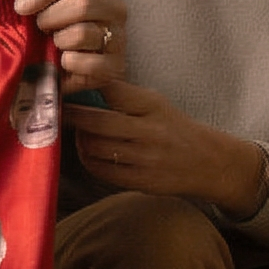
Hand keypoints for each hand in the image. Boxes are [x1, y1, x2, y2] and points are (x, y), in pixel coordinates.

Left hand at [12, 0, 126, 89]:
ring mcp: (120, 37)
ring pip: (83, 33)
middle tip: (40, 28)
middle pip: (83, 3)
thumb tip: (22, 1)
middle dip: (51, 18)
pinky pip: (87, 62)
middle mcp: (116, 9)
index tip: (21, 7)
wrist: (68, 67)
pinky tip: (64, 62)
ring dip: (59, 41)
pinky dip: (68, 63)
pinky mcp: (116, 66)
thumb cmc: (57, 30)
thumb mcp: (47, 7)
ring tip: (54, 45)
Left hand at [65, 79, 268, 212]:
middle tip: (58, 113)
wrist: (210, 163)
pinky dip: (87, 160)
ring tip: (78, 134)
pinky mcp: (141, 180)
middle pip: (97, 122)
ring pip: (95, 147)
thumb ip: (123, 96)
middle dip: (72, 117)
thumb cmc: (173, 128)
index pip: (112, 91)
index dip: (83, 88)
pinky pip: (101, 170)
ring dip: (79, 140)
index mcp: (153, 106)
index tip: (64, 88)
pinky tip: (88, 152)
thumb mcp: (155, 104)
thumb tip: (79, 88)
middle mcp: (151, 131)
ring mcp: (146, 158)